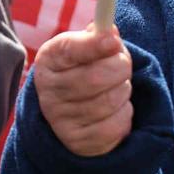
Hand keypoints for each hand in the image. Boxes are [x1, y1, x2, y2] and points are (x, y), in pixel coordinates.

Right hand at [35, 24, 135, 157]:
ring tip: (116, 87)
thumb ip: (98, 36)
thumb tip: (109, 30)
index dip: (94, 44)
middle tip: (123, 63)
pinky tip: (114, 109)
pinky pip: (118, 124)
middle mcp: (49, 92)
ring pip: (111, 100)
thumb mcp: (86, 48)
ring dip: (124, 89)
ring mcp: (61, 121)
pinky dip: (125, 113)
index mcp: (49, 61)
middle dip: (121, 66)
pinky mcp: (80, 143)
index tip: (113, 40)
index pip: (69, 49)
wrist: (71, 112)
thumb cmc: (84, 70)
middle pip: (96, 77)